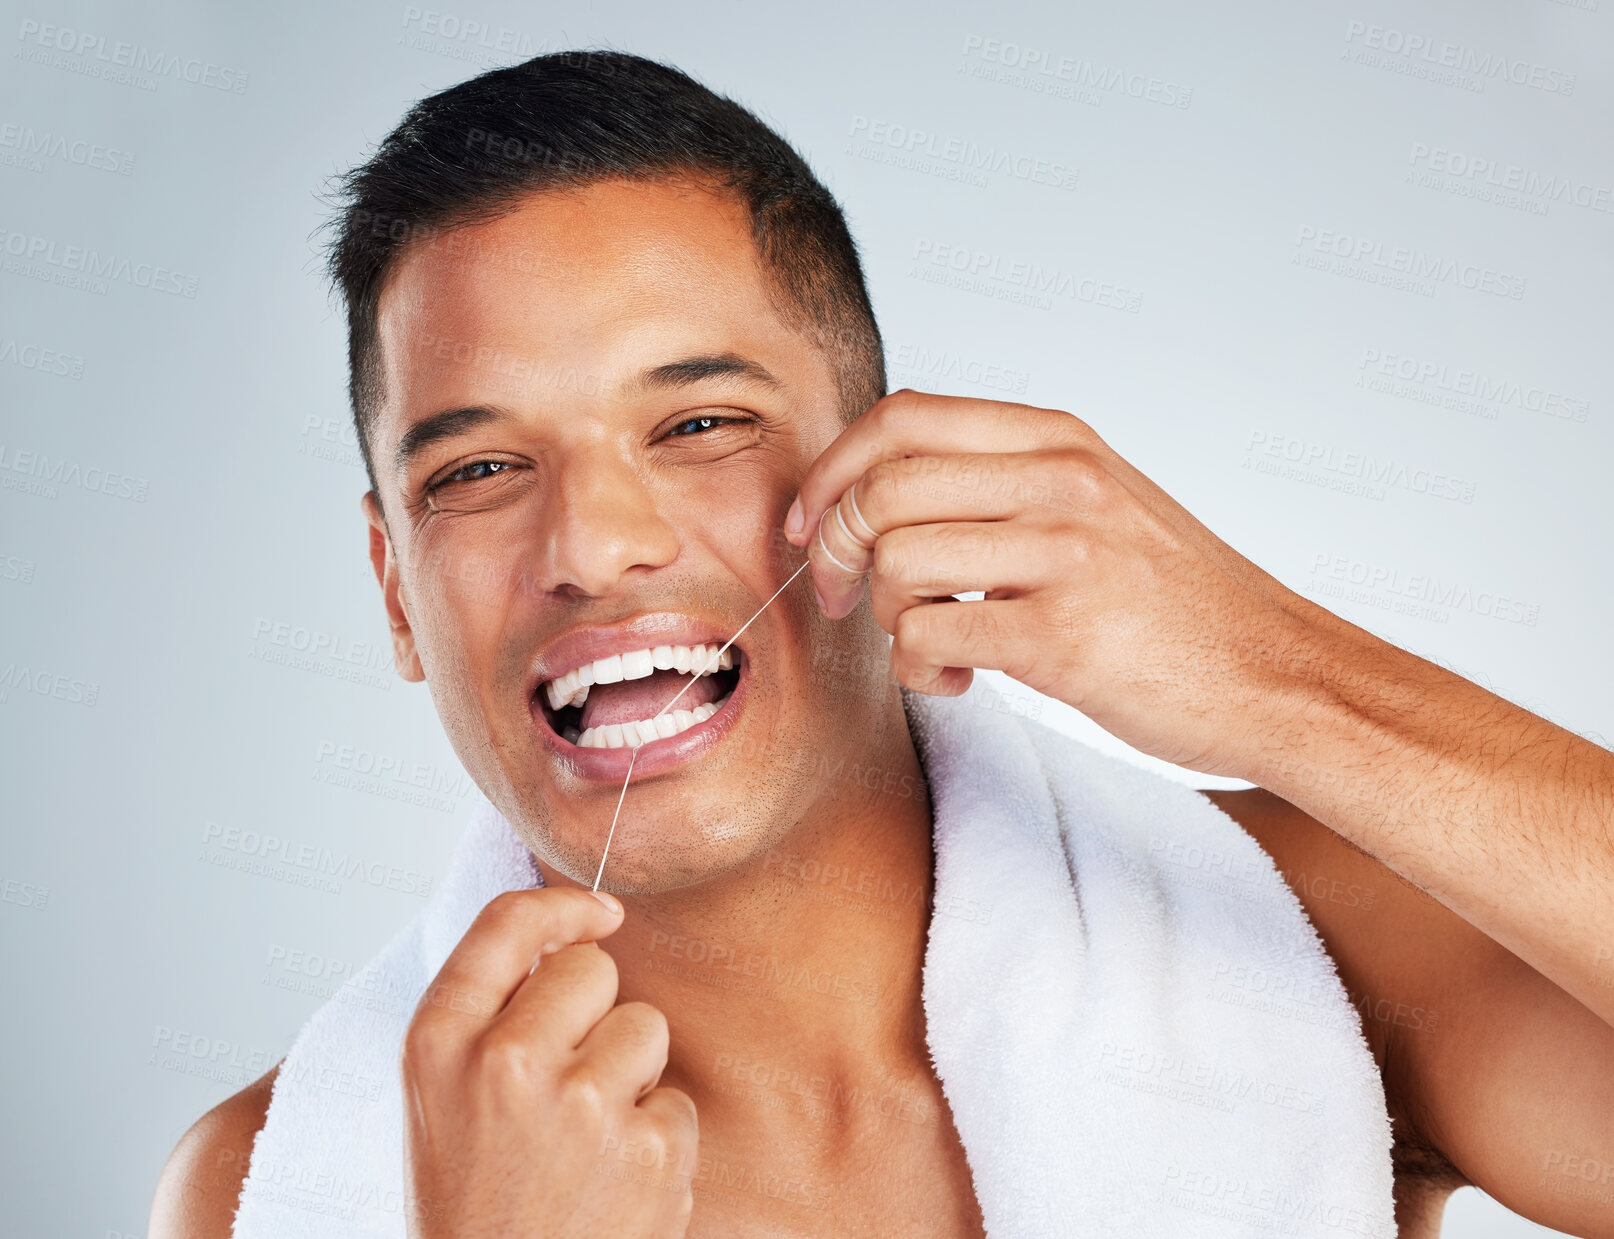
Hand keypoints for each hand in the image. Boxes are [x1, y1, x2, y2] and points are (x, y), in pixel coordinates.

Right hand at [401, 888, 696, 1237]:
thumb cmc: (472, 1203)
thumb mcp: (440, 1099)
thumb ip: (489, 1012)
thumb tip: (577, 927)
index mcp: (438, 1043)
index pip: (506, 923)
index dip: (563, 905)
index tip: (598, 912)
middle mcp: (505, 1062)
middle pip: (593, 969)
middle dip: (594, 1013)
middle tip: (563, 1086)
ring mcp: (582, 1105)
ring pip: (645, 1026)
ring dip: (631, 1075)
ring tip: (586, 1143)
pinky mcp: (648, 1149)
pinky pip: (678, 1098)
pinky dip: (658, 1138)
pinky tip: (614, 1184)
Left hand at [784, 389, 1341, 776]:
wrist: (1278, 676)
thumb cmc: (1178, 601)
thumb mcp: (1103, 501)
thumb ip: (1010, 479)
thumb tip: (882, 486)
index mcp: (1061, 439)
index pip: (903, 416)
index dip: (833, 469)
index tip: (813, 523)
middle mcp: (1061, 482)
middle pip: (881, 489)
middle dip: (837, 552)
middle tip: (847, 601)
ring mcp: (1065, 557)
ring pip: (896, 563)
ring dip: (886, 619)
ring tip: (932, 644)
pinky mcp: (1062, 639)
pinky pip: (929, 639)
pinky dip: (919, 669)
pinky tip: (960, 680)